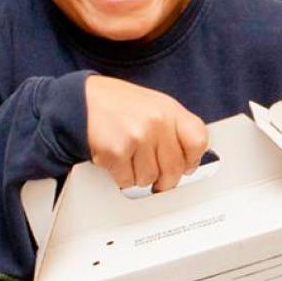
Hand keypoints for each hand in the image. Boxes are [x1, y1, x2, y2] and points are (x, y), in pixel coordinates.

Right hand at [84, 76, 209, 191]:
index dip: (193, 159)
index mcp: (170, 110)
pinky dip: (122, 176)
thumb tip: (191, 159)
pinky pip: (127, 180)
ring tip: (131, 158)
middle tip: (158, 178)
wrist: (84, 100)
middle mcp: (156, 122)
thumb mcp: (156, 106)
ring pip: (150, 178)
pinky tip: (118, 160)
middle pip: (175, 168)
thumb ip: (176, 129)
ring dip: (140, 176)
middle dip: (166, 179)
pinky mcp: (116, 152)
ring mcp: (137, 137)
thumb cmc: (120, 105)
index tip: (186, 165)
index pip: (198, 141)